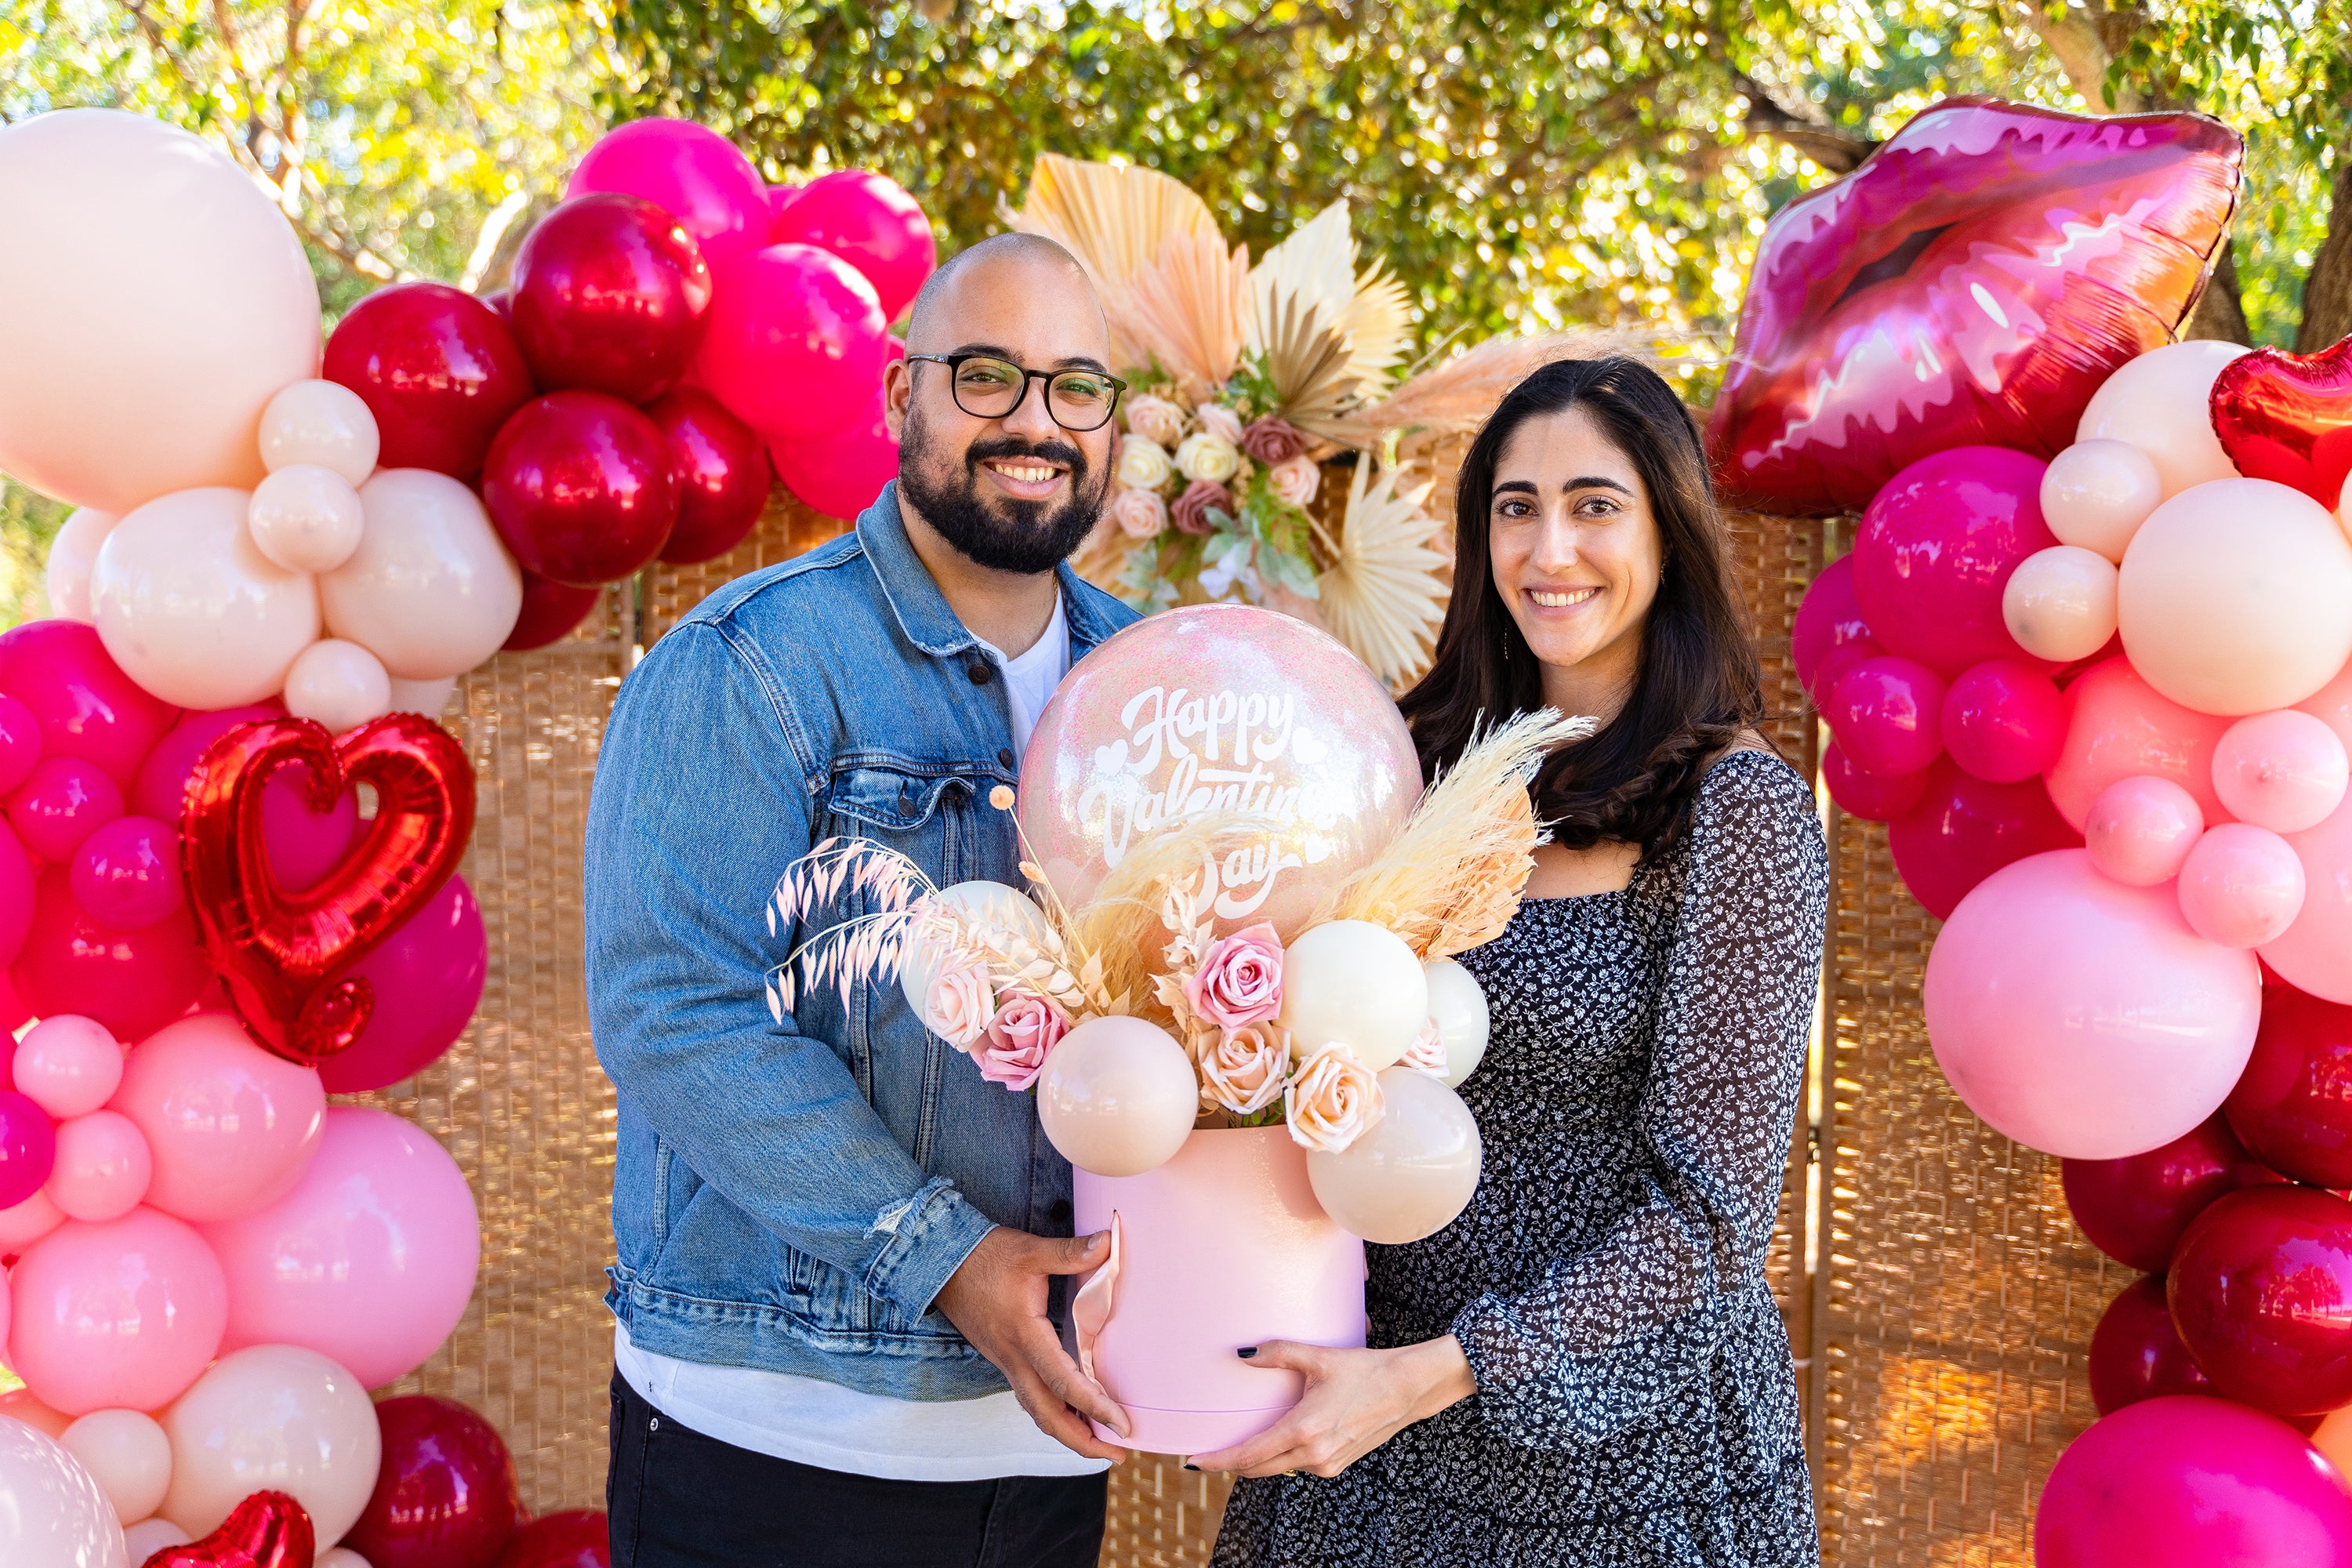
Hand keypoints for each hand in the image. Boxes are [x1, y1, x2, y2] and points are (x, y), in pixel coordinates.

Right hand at [933, 1226, 1131, 1460]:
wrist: (940, 1264)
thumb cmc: (985, 1256)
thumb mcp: (1030, 1250)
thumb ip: (1070, 1252)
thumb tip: (1108, 1243)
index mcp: (1024, 1336)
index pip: (1063, 1383)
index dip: (1095, 1407)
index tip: (1122, 1424)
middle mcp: (1014, 1358)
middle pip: (1048, 1416)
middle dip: (1082, 1442)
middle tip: (1118, 1453)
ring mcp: (1007, 1362)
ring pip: (1038, 1410)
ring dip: (1068, 1432)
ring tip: (1100, 1441)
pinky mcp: (1004, 1358)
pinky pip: (1030, 1396)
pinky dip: (1053, 1412)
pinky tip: (1071, 1410)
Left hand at [1188, 1336, 1475, 1478]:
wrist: (1407, 1390)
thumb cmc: (1365, 1370)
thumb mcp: (1319, 1357)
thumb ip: (1278, 1352)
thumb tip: (1243, 1353)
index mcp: (1303, 1430)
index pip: (1248, 1456)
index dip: (1218, 1461)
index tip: (1194, 1461)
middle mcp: (1312, 1455)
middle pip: (1257, 1469)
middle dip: (1231, 1464)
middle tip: (1208, 1453)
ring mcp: (1326, 1464)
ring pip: (1278, 1468)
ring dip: (1257, 1460)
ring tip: (1239, 1443)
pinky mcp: (1337, 1464)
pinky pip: (1298, 1465)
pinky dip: (1281, 1457)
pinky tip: (1275, 1440)